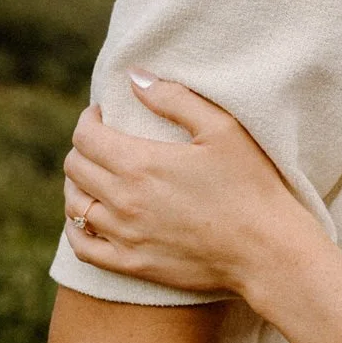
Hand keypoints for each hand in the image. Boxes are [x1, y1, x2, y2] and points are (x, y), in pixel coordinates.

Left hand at [63, 75, 313, 298]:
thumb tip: (135, 78)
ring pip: (74, 206)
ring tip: (97, 177)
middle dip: (84, 148)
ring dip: (79, 185)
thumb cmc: (251, 185)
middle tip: (104, 142)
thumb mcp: (222, 129)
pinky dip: (75, 228)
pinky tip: (87, 218)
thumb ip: (174, 99)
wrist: (267, 249)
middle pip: (76, 168)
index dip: (88, 120)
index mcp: (141, 163)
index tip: (102, 115)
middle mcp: (124, 200)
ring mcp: (125, 236)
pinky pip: (82, 246)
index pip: (86, 136)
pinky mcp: (132, 265)